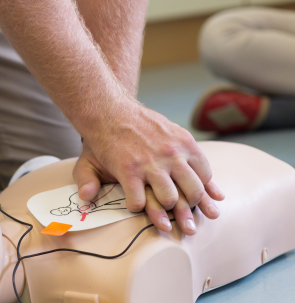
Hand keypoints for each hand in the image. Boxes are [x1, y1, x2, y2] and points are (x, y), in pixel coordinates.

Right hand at [72, 99, 224, 233]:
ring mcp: (150, 164)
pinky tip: (134, 203)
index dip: (201, 192)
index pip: (205, 176)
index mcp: (185, 143)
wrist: (108, 110)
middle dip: (188, 208)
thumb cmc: (138, 123)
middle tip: (182, 216)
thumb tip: (220, 195)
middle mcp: (172, 154)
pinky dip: (137, 207)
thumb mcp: (171, 132)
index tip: (195, 201)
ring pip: (169, 199)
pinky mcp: (128, 171)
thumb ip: (193, 161)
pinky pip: (139, 201)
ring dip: (163, 209)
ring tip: (157, 209)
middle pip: (193, 192)